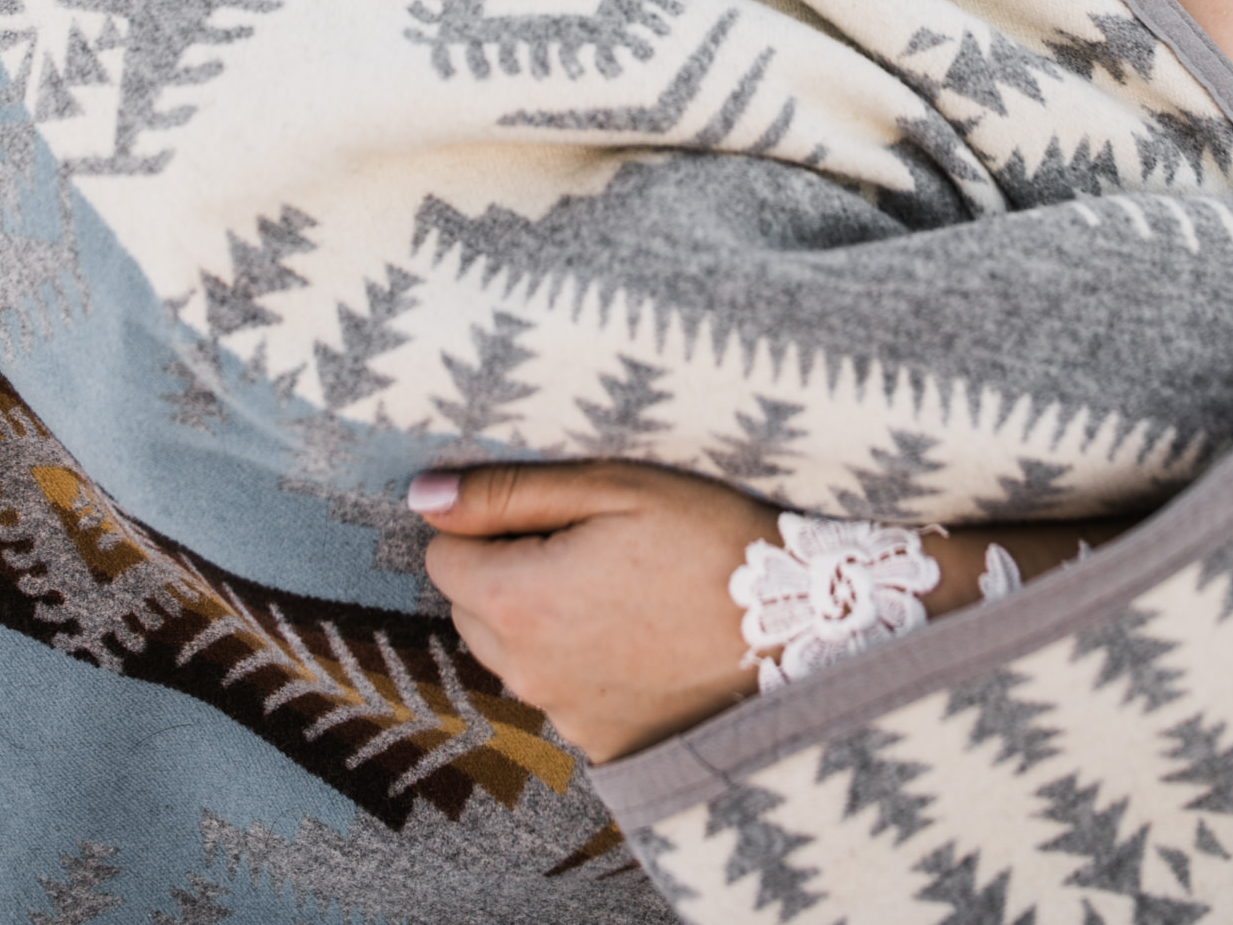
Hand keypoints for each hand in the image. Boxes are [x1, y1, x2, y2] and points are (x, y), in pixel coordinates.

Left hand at [412, 459, 1130, 765]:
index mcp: (523, 602)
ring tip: (625, 580)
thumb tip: (422, 498)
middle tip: (589, 536)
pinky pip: (566, 692)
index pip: (445, 560)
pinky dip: (586, 659)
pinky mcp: (610, 745)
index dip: (486, 524)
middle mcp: (531, 673)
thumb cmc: (712, 537)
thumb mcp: (612, 486)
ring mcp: (571, 718)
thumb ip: (508, 493)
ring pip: (517, 654)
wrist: (809, 625)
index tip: (545, 506)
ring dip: (544, 615)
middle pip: (473, 610)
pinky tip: (646, 628)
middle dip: (508, 570)